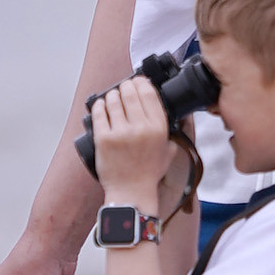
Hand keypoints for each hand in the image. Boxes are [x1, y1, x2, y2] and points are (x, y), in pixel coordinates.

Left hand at [91, 76, 176, 209]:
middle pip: (130, 93)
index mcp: (158, 128)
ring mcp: (120, 133)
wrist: (131, 192)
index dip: (142, 83)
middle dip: (125, 86)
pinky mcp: (103, 139)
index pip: (149, 94)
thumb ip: (173, 131)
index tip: (138, 81)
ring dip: (112, 95)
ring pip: (113, 100)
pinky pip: (99, 113)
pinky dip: (99, 106)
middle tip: (124, 87)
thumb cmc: (148, 173)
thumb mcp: (169, 150)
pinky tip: (101, 105)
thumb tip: (175, 114)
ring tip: (112, 97)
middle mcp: (141, 128)